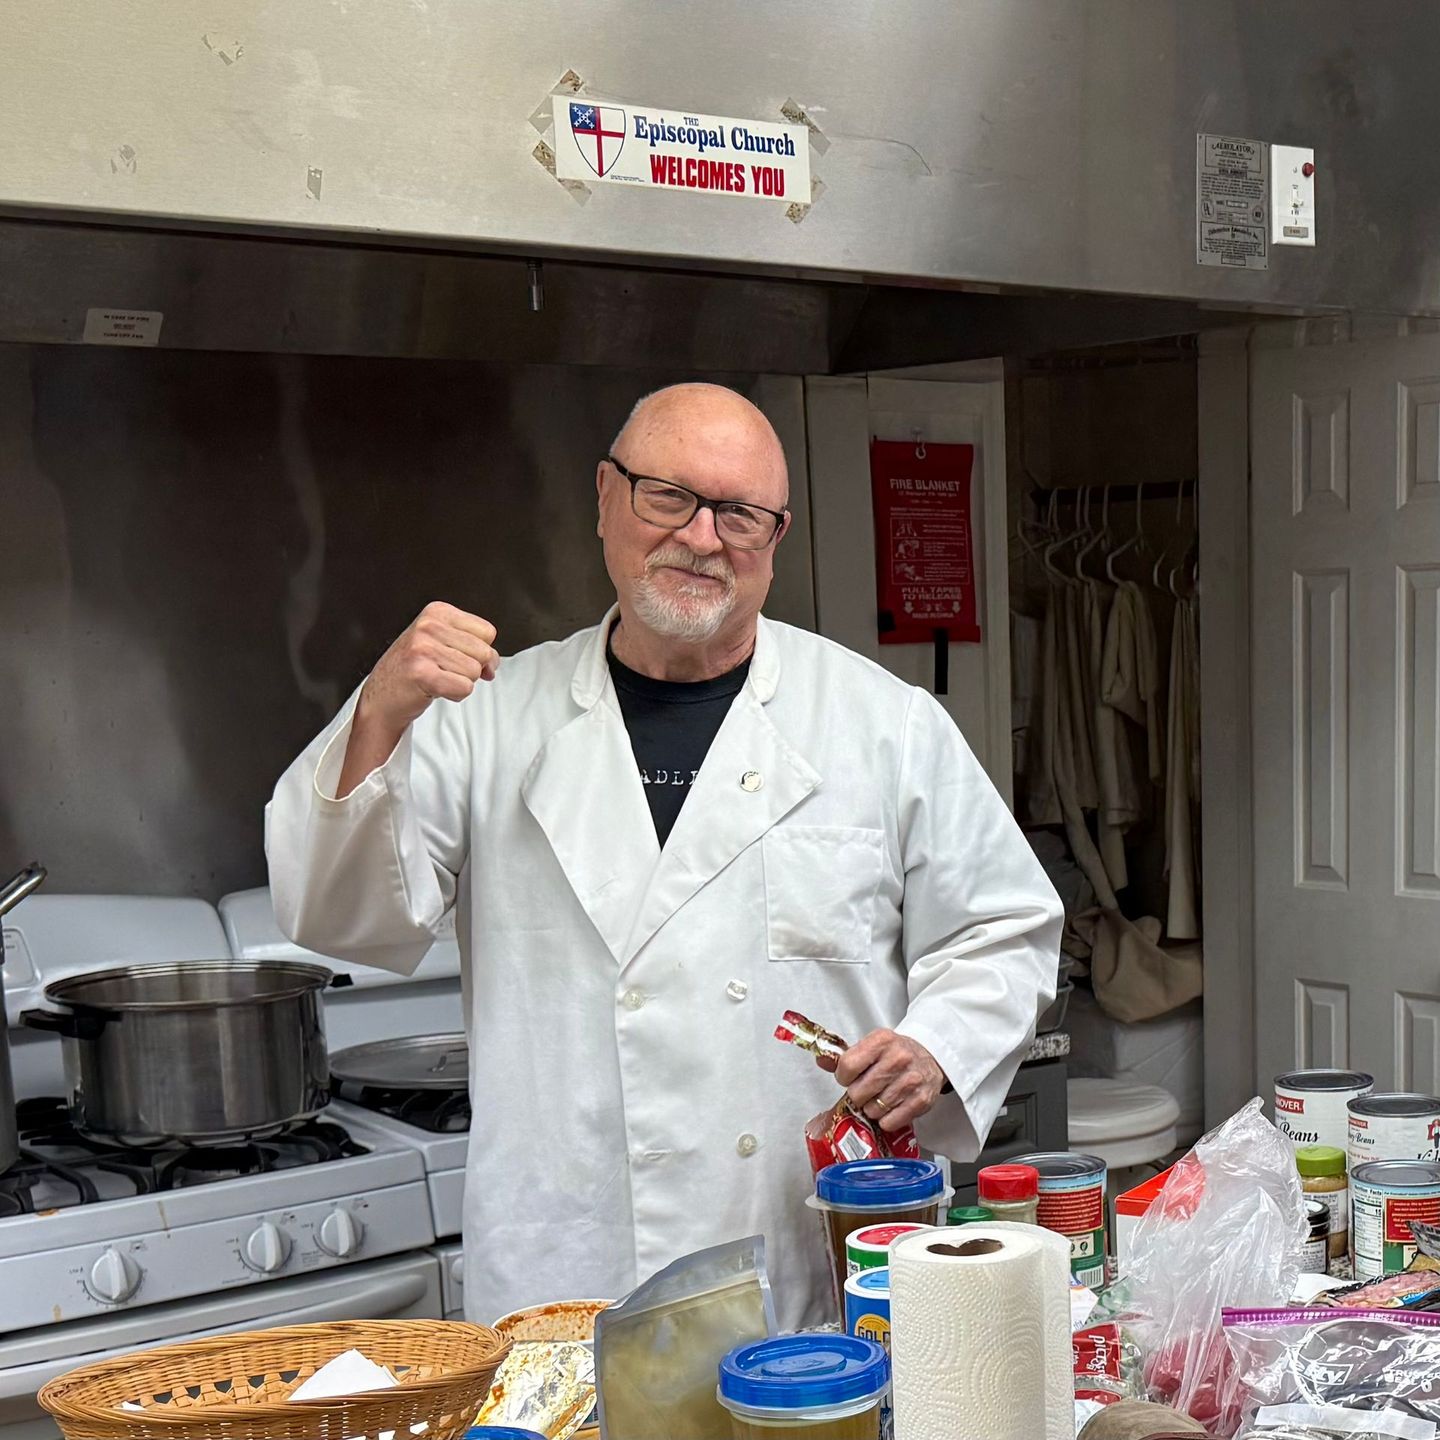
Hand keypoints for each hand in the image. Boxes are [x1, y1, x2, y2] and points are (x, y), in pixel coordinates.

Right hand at [336, 603, 498, 797]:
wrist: (383, 695)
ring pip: (475, 671)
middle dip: (471, 668)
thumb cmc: (414, 668)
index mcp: (437, 612)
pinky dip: (455, 694)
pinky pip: (465, 687)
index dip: (480, 651)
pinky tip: (436, 689)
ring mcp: (423, 648)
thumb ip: (474, 646)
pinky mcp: (422, 673)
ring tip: (438, 678)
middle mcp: (429, 626)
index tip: (458, 657)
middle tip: (445, 671)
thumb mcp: (443, 643)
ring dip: (460, 682)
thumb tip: (493, 664)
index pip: (487, 632)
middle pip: (484, 652)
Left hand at [817, 1029, 945, 1133]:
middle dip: (857, 1094)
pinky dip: (886, 1120)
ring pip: (872, 1110)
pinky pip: (890, 1122)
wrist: (930, 1055)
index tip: (849, 1077)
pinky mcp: (921, 1100)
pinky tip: (890, 1108)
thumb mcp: (871, 1045)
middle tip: (866, 1089)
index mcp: (882, 1040)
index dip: (843, 1076)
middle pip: (858, 1092)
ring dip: (872, 1108)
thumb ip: (844, 1056)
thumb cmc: (896, 1052)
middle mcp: (898, 1058)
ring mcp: (911, 1080)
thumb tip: (821, 1061)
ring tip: (880, 1097)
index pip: (847, 1065)